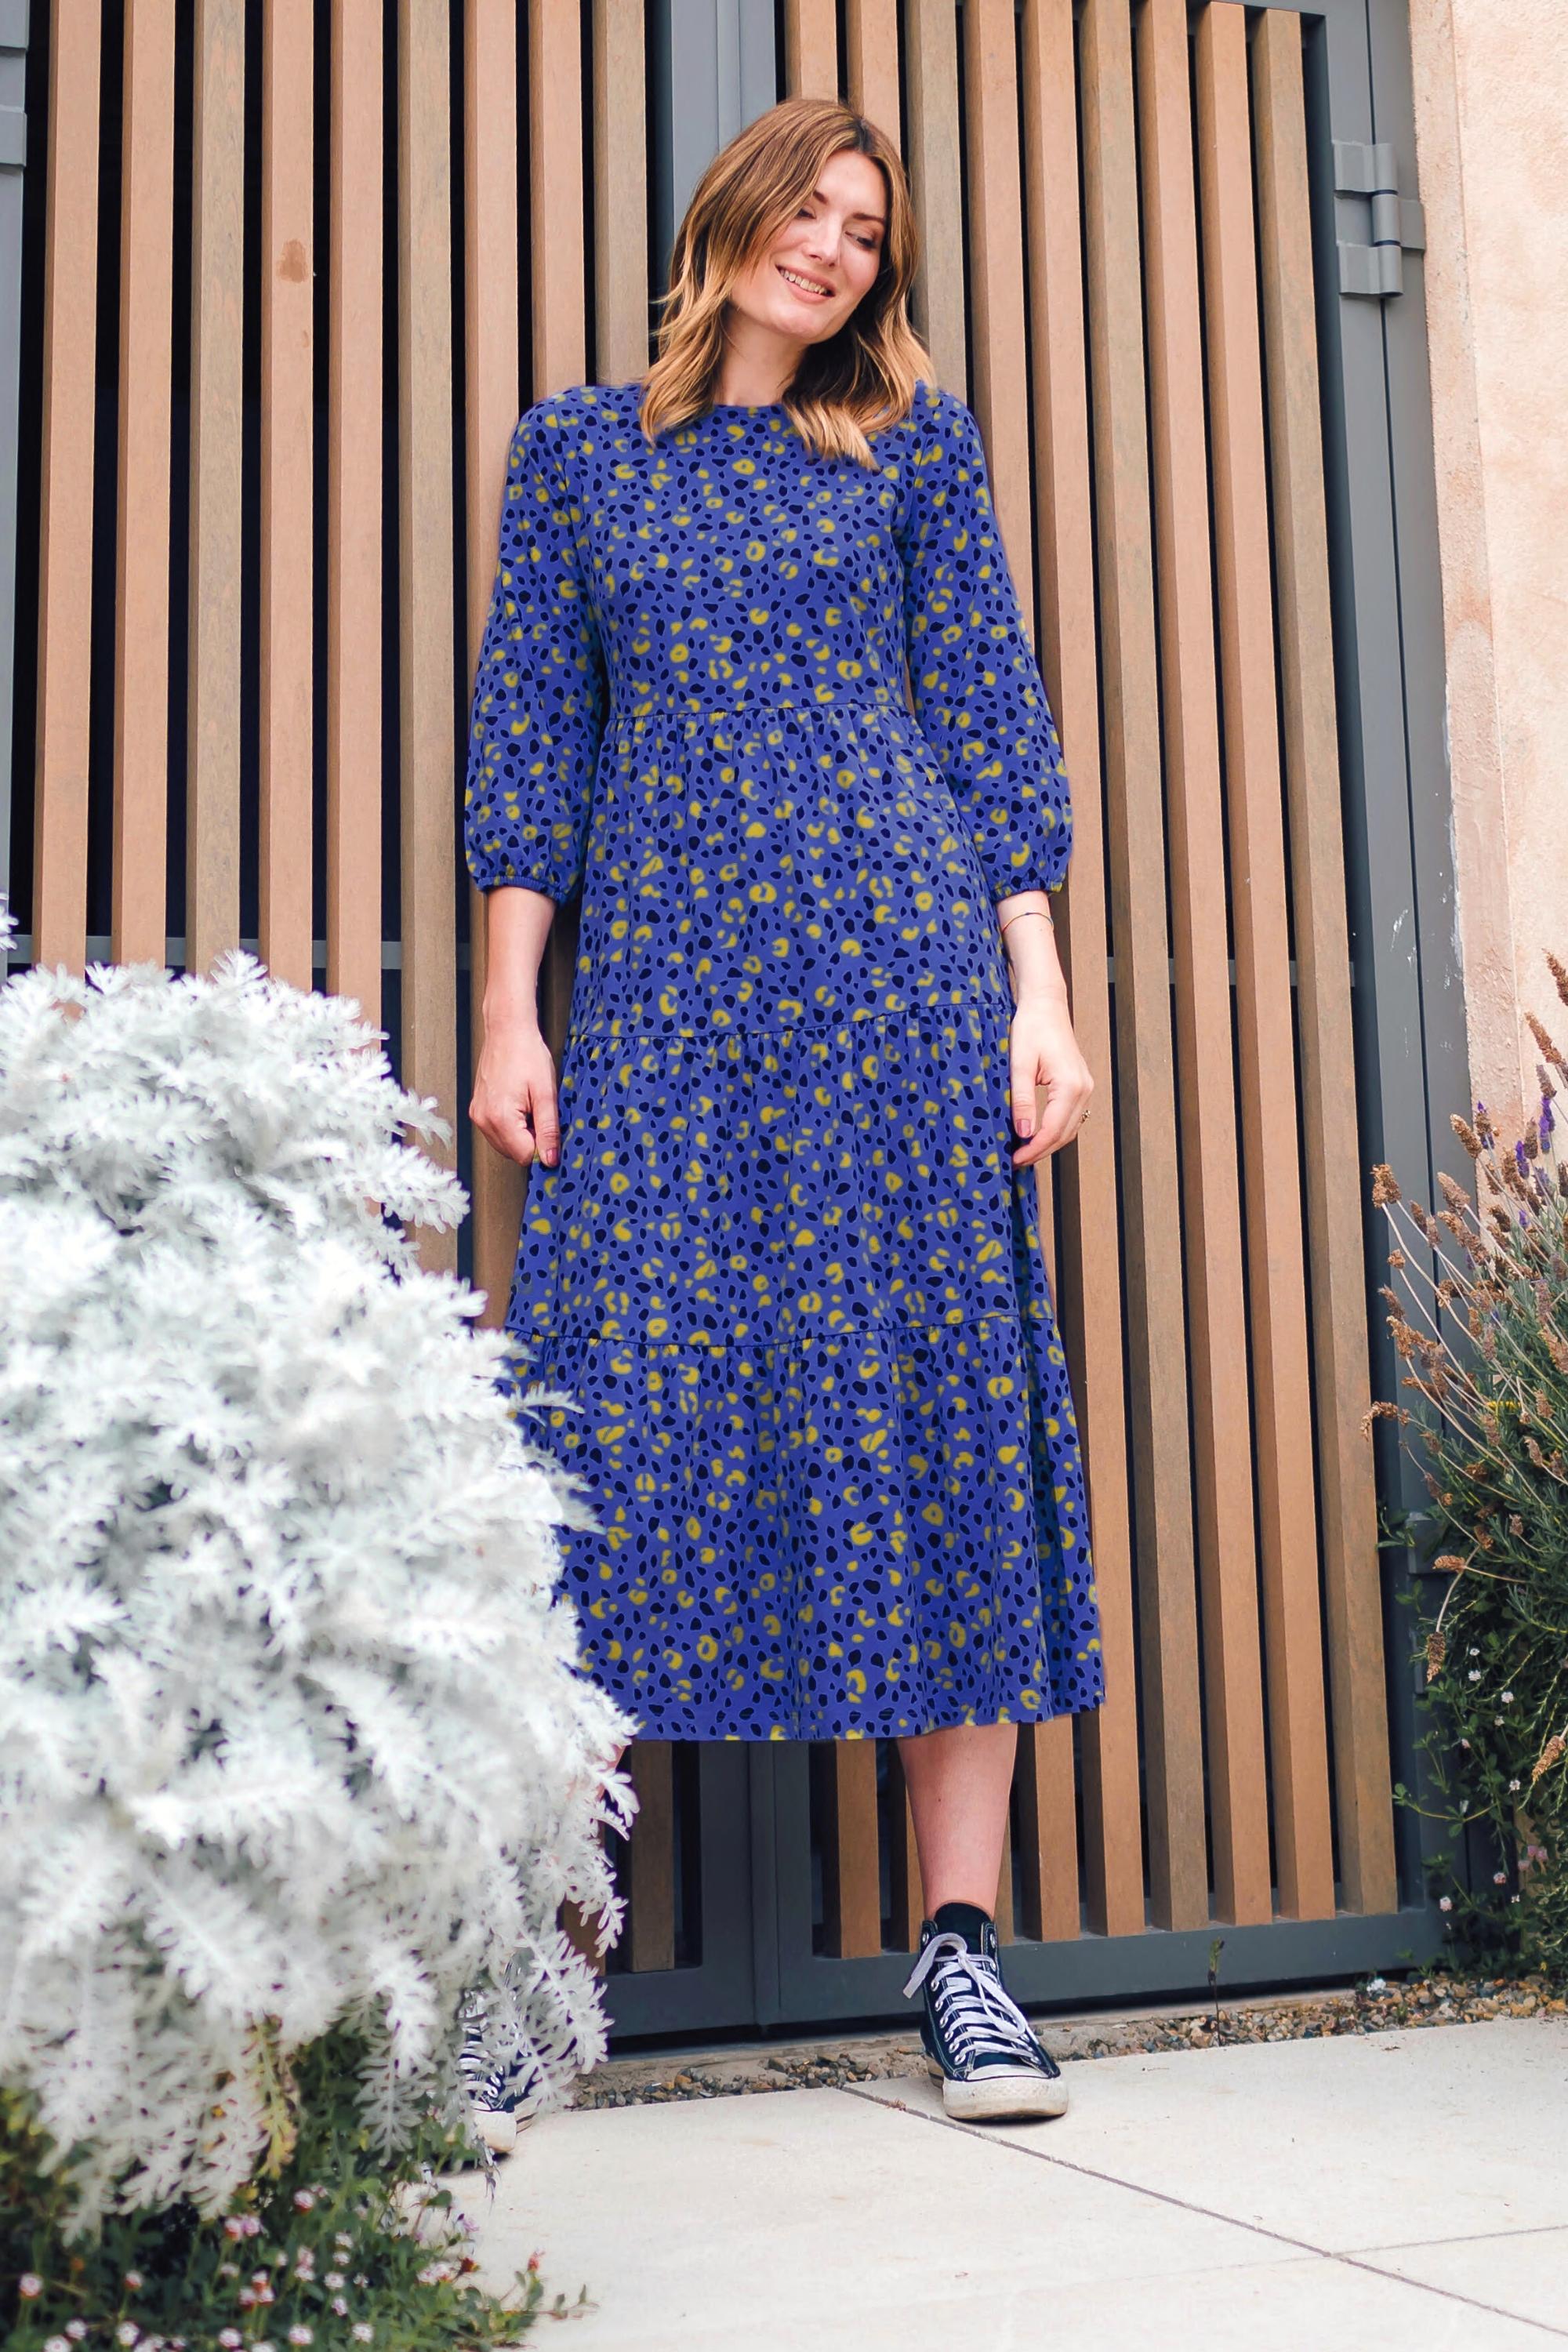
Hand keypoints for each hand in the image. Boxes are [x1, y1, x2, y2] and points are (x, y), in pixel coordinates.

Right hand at [470, 1012, 559, 1168]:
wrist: (507, 1030)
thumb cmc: (526, 1054)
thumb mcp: (546, 1093)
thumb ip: (548, 1130)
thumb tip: (550, 1159)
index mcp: (500, 1118)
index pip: (524, 1156)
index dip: (543, 1149)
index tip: (552, 1133)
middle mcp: (483, 1120)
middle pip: (513, 1153)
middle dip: (532, 1141)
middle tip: (541, 1113)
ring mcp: (478, 1115)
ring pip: (505, 1144)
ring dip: (522, 1134)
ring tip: (530, 1106)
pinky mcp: (477, 1109)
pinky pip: (497, 1131)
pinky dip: (511, 1126)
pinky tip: (520, 1105)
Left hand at [1008, 992, 1093, 1166]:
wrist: (1046, 1005)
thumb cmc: (1031, 1028)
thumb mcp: (1019, 1065)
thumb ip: (1022, 1100)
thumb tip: (1023, 1133)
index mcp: (1070, 1085)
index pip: (1053, 1130)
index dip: (1033, 1149)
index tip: (1014, 1160)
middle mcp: (1084, 1089)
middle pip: (1064, 1134)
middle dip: (1040, 1151)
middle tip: (1015, 1161)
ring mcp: (1085, 1088)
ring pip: (1069, 1128)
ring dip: (1048, 1143)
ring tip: (1023, 1152)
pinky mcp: (1080, 1086)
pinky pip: (1070, 1117)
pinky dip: (1054, 1130)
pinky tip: (1036, 1135)